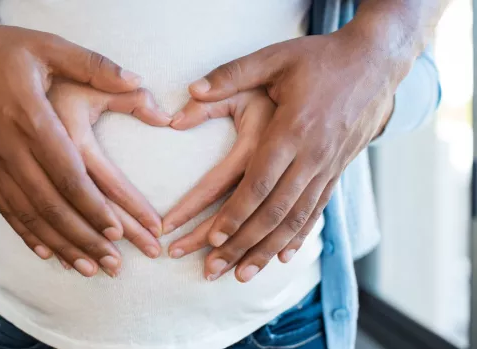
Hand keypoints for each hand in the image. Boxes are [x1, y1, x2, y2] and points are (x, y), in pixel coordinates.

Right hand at [0, 20, 162, 276]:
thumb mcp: (46, 46)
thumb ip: (93, 65)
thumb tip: (138, 79)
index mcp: (32, 120)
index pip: (69, 175)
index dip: (93, 206)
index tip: (118, 231)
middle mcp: (10, 149)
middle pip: (52, 206)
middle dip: (86, 238)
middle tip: (114, 264)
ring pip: (30, 216)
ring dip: (62, 245)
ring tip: (90, 268)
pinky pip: (5, 210)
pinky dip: (28, 235)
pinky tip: (48, 253)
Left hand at [177, 30, 395, 282]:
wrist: (376, 63)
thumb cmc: (321, 59)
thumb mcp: (276, 58)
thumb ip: (232, 74)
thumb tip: (191, 89)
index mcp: (292, 131)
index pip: (259, 183)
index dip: (235, 214)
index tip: (212, 237)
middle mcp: (311, 157)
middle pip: (274, 212)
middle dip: (242, 244)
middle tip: (213, 269)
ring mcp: (327, 168)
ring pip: (295, 220)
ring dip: (267, 250)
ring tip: (241, 275)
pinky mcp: (337, 171)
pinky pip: (316, 212)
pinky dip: (298, 237)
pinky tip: (283, 257)